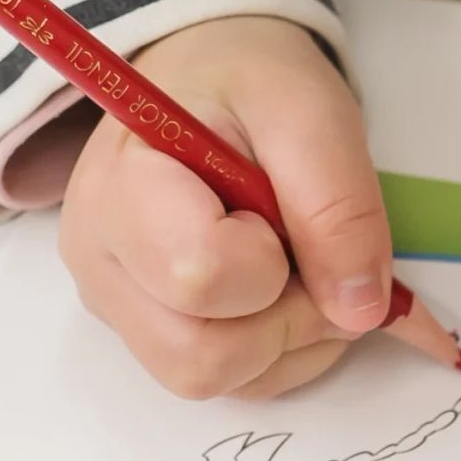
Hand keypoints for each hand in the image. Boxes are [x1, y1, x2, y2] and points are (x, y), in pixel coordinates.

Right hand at [56, 15, 392, 400]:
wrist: (211, 77)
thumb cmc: (247, 80)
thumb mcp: (307, 109)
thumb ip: (338, 203)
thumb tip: (359, 311)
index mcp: (118, 189)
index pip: (198, 278)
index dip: (269, 261)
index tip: (276, 204)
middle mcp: (101, 263)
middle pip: (199, 359)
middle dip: (285, 318)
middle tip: (305, 249)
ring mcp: (121, 308)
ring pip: (215, 380)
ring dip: (290, 337)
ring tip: (297, 260)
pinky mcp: (152, 334)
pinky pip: (231, 384)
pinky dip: (283, 350)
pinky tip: (286, 288)